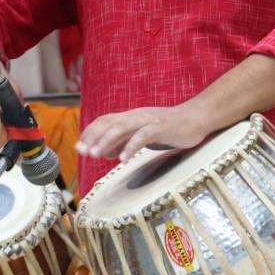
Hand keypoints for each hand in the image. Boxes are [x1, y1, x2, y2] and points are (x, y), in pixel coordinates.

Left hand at [75, 104, 210, 163]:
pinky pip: (142, 136)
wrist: (196, 119)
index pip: (104, 121)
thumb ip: (124, 141)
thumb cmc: (169, 129)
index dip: (90, 133)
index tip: (78, 148)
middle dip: (94, 137)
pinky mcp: (161, 127)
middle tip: (83, 152)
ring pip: (122, 127)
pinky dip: (131, 146)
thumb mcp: (142, 135)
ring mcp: (148, 120)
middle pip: (109, 123)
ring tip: (96, 155)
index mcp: (130, 117)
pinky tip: (122, 158)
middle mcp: (136, 115)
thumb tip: (105, 151)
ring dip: (107, 141)